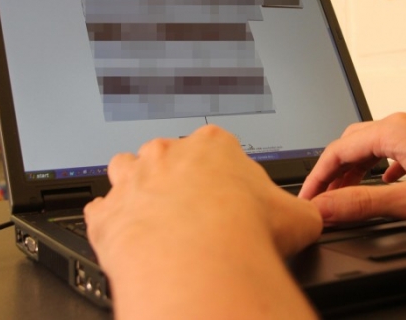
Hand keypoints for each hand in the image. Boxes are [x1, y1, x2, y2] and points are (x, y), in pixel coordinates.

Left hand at [85, 125, 320, 318]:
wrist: (201, 261)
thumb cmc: (244, 231)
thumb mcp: (297, 216)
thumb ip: (298, 210)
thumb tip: (304, 217)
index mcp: (212, 146)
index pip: (214, 145)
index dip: (221, 169)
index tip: (226, 189)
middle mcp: (168, 155)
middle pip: (167, 154)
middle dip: (176, 176)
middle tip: (193, 207)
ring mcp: (133, 181)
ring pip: (124, 169)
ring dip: (135, 186)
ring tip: (152, 212)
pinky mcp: (108, 214)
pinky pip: (101, 211)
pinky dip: (111, 222)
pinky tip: (127, 237)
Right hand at [299, 113, 405, 226]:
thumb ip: (365, 204)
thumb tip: (327, 208)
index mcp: (395, 131)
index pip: (338, 150)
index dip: (317, 177)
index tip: (306, 199)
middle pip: (353, 144)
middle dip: (334, 172)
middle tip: (323, 198)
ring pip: (375, 148)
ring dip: (356, 171)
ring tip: (347, 194)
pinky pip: (396, 153)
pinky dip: (379, 170)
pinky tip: (387, 185)